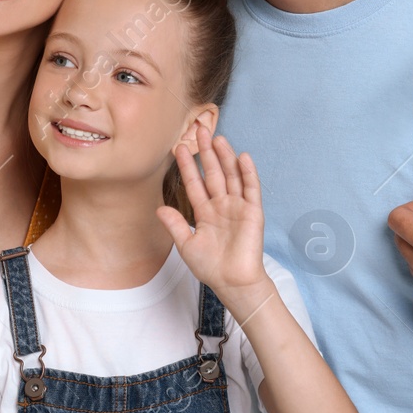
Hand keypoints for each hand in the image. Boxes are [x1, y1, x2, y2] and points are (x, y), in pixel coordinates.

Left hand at [156, 125, 272, 316]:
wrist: (233, 282)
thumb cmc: (211, 267)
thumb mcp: (187, 245)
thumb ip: (175, 225)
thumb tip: (158, 208)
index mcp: (205, 213)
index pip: (194, 184)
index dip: (187, 166)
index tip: (178, 148)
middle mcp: (221, 206)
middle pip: (213, 173)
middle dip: (206, 153)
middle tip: (199, 130)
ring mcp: (238, 207)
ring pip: (231, 176)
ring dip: (225, 157)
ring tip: (218, 137)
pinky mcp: (253, 212)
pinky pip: (251, 189)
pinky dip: (248, 173)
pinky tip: (243, 157)